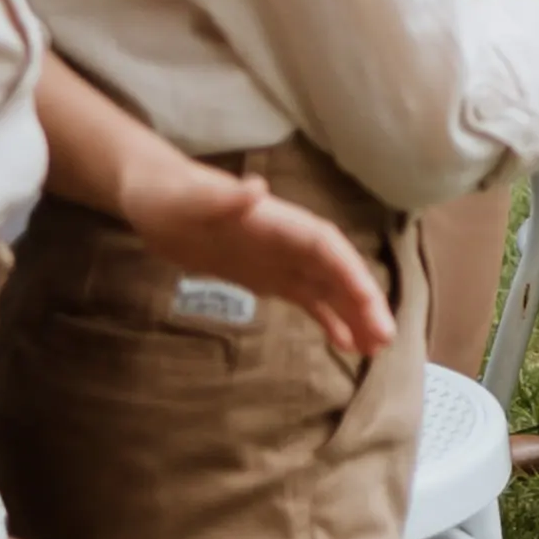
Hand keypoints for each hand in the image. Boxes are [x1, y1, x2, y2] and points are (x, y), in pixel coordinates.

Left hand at [104, 152, 401, 362]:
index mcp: (280, 222)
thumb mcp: (192, 198)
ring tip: (375, 350)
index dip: (352, 273)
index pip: (326, 247)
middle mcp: (290, 242)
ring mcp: (281, 261)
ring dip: (354, 315)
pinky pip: (307, 299)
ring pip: (328, 289)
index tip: (371, 303)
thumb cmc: (171, 195)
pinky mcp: (267, 277)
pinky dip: (328, 319)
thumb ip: (224, 198)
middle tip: (385, 340)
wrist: (153, 200)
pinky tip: (345, 344)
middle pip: (337, 272)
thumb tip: (258, 189)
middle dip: (363, 303)